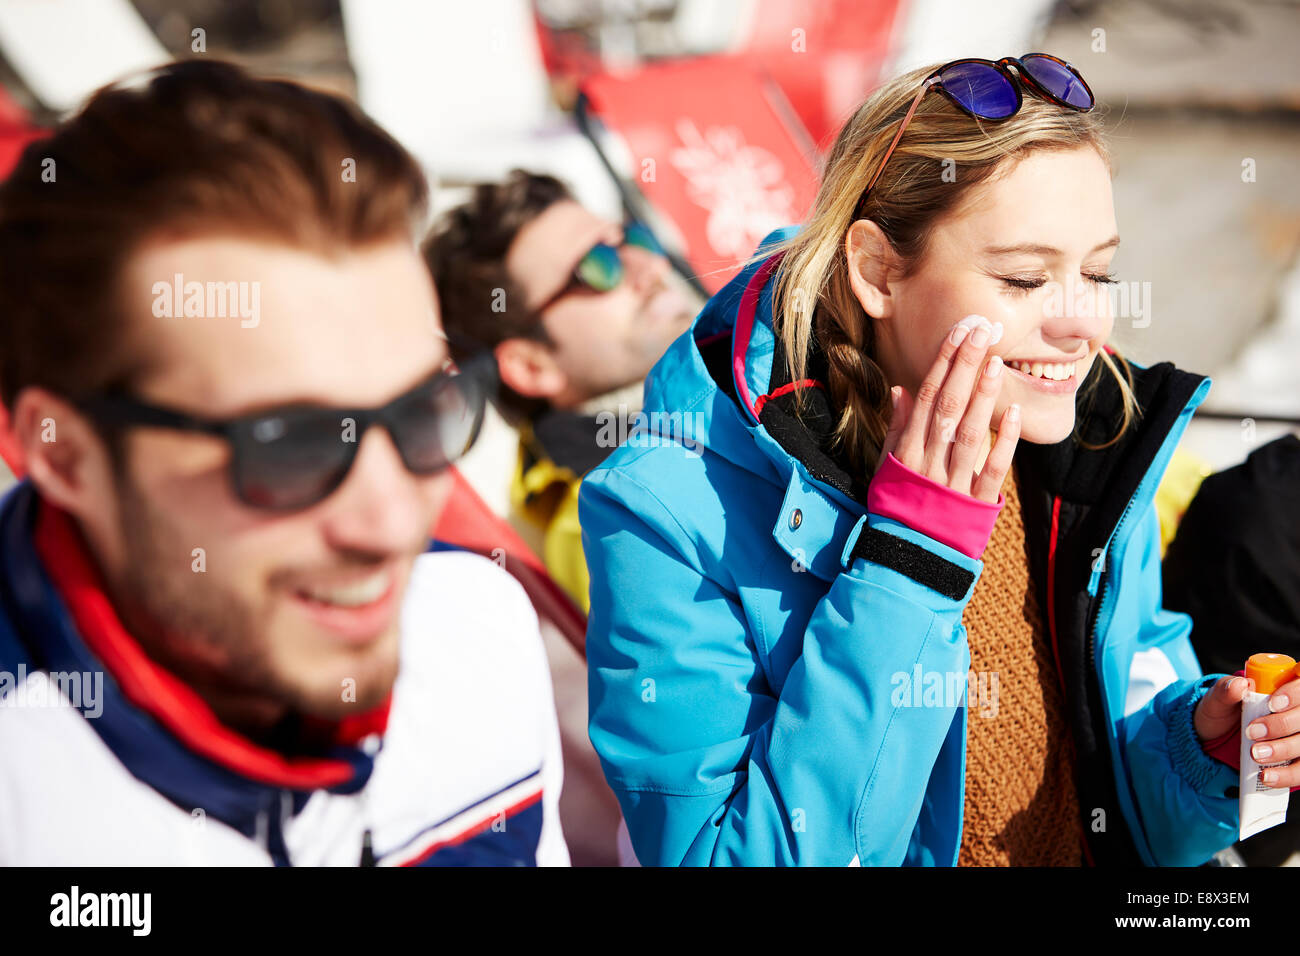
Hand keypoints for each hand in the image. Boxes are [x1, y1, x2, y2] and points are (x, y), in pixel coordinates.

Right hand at [877, 315, 1020, 503]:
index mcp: (908, 451)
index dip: (943, 363)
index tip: (958, 333)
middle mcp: (929, 462)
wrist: (907, 560)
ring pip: (969, 431)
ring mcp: (953, 482)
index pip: (925, 397)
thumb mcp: (887, 467)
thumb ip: (897, 429)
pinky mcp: (976, 503)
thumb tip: (902, 390)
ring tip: (996, 360)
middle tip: (982, 331)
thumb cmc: (896, 508)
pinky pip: (993, 468)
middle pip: (948, 405)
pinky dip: (1003, 439)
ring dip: (983, 394)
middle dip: (965, 366)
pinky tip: (1014, 411)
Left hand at [1196, 675, 1299, 786]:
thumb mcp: (1218, 699)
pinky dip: (1287, 775)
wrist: (1216, 738)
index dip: (1294, 694)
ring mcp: (1299, 737)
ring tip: (1256, 755)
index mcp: (1283, 688)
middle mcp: (1297, 713)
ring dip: (1284, 750)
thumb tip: (1238, 685)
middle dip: (1282, 725)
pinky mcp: (1298, 761)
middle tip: (1252, 732)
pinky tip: (1267, 777)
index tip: (1273, 704)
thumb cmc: (1222, 712)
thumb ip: (1225, 689)